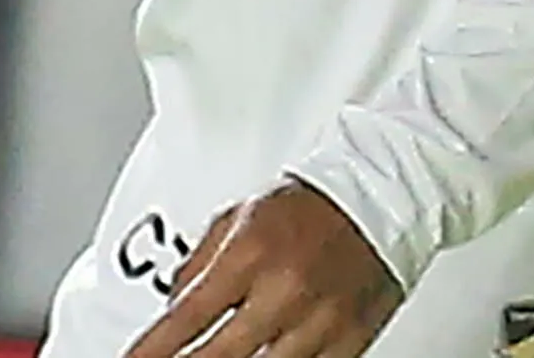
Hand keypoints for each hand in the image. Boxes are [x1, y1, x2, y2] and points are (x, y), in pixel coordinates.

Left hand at [119, 181, 399, 357]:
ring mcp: (320, 318)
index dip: (148, 354)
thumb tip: (172, 308)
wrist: (386, 191)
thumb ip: (199, 265)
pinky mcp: (351, 337)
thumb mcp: (239, 218)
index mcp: (251, 254)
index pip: (182, 322)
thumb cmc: (313, 204)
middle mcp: (285, 289)